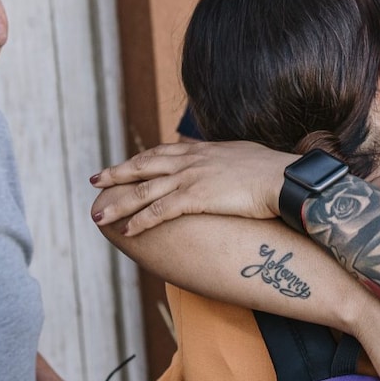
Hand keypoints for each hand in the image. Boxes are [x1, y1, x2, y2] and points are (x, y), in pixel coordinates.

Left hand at [90, 140, 295, 235]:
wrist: (283, 178)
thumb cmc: (271, 170)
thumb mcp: (242, 156)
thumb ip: (225, 159)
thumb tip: (226, 163)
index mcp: (200, 150)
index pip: (160, 152)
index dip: (137, 160)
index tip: (121, 166)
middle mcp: (190, 160)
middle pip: (143, 166)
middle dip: (116, 175)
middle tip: (95, 182)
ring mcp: (191, 178)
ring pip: (144, 190)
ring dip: (119, 204)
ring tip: (98, 215)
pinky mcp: (196, 197)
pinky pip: (160, 210)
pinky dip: (141, 221)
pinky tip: (127, 230)